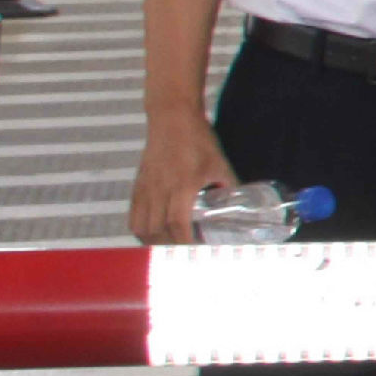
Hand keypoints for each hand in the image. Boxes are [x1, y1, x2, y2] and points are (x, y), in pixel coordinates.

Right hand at [130, 112, 232, 247]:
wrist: (172, 119)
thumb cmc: (198, 140)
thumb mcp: (220, 164)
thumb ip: (229, 185)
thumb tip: (242, 205)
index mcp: (182, 186)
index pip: (178, 224)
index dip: (185, 243)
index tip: (195, 253)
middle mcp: (160, 190)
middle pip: (157, 231)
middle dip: (170, 248)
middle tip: (184, 256)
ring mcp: (146, 188)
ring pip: (142, 226)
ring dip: (154, 242)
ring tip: (168, 249)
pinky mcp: (138, 184)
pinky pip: (133, 215)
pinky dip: (141, 229)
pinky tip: (152, 234)